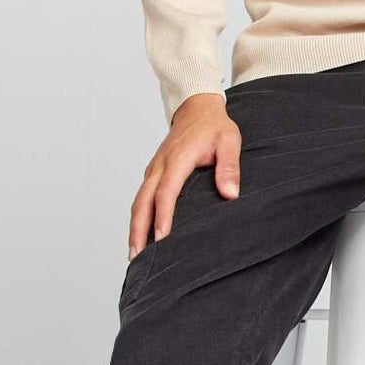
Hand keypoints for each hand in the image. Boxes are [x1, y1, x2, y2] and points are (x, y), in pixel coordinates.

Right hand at [130, 92, 240, 257]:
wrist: (197, 107)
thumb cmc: (214, 126)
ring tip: (134, 254)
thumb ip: (229, 166)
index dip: (162, 217)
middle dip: (138, 230)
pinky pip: (141, 197)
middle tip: (137, 257)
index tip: (161, 239)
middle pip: (143, 202)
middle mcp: (160, 165)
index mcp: (177, 159)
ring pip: (138, 202)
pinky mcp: (153, 172)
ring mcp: (154, 169)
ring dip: (135, 227)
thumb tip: (230, 194)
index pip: (166, 192)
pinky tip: (140, 233)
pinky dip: (138, 217)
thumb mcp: (230, 141)